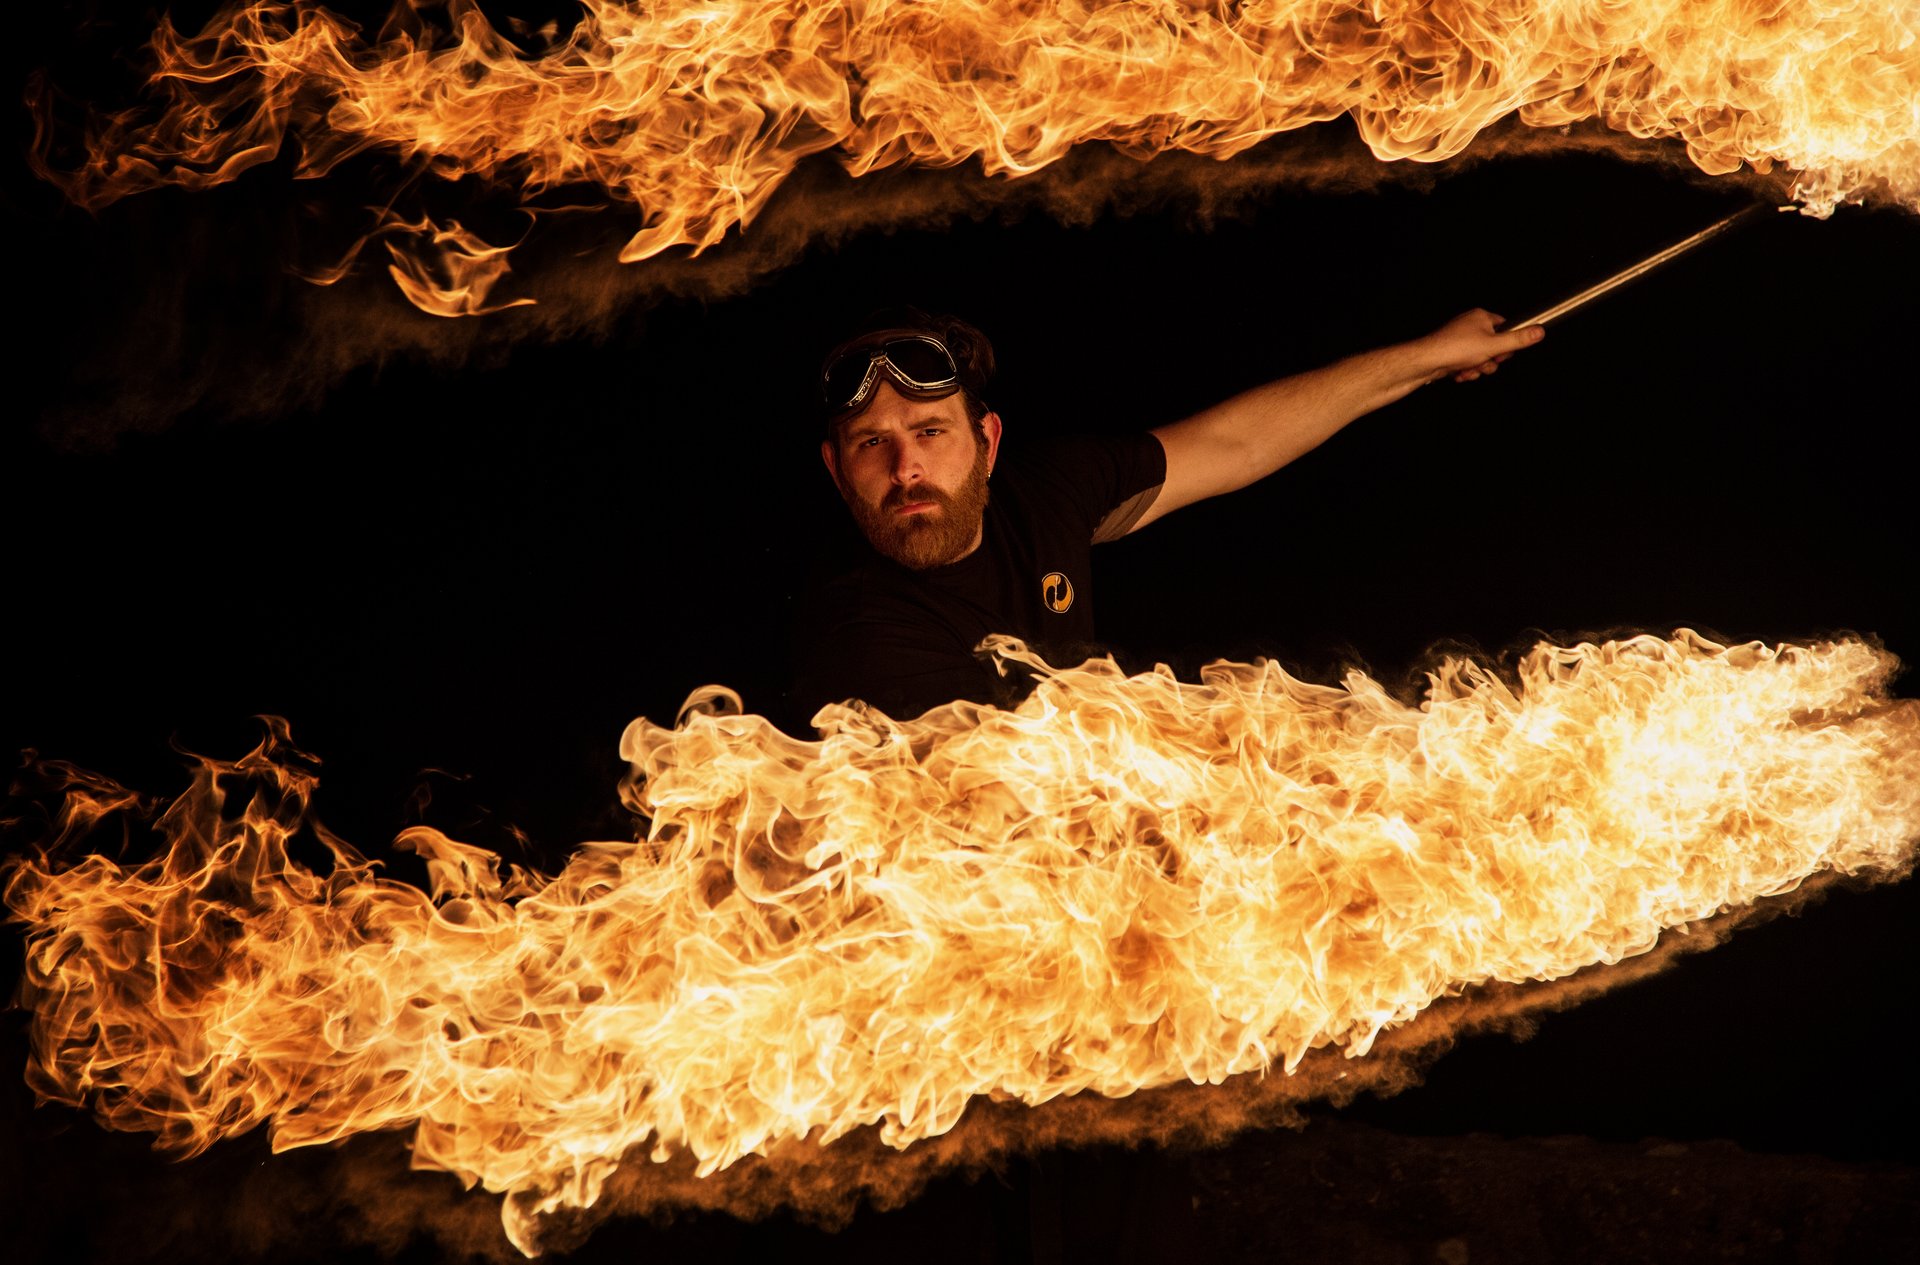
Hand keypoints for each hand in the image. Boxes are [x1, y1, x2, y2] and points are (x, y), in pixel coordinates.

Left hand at [1419, 309, 1544, 383]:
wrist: (1426, 362)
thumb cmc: (1456, 349)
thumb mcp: (1494, 345)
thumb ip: (1518, 340)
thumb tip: (1540, 331)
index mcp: (1481, 317)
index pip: (1506, 329)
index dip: (1506, 345)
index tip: (1501, 354)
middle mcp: (1470, 326)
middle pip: (1493, 347)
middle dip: (1490, 361)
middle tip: (1482, 362)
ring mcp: (1459, 340)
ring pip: (1480, 358)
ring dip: (1477, 369)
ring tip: (1467, 368)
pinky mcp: (1451, 353)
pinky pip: (1467, 364)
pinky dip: (1465, 371)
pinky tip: (1458, 373)